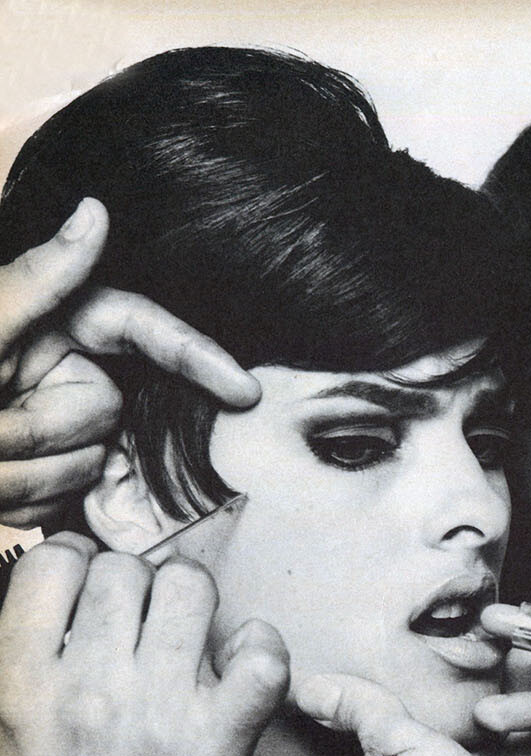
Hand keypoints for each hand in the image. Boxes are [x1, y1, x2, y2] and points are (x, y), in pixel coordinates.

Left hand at [0, 198, 259, 527]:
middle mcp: (57, 373)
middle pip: (105, 413)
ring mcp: (51, 429)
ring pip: (82, 465)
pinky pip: (63, 501)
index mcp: (49, 325)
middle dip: (46, 428)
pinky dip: (26, 501)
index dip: (196, 359)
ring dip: (22, 473)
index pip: (142, 332)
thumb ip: (38, 278)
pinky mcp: (43, 478)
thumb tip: (95, 214)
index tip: (243, 392)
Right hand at [0, 535, 287, 755]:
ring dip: (192, 604)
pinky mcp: (220, 743)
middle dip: (136, 586)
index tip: (90, 584)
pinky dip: (260, 647)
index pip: (56, 563)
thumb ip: (19, 665)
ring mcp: (159, 713)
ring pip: (191, 591)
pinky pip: (262, 658)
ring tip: (187, 638)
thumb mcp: (0, 738)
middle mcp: (88, 687)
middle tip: (142, 624)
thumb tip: (50, 596)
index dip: (78, 562)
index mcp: (19, 682)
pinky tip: (243, 662)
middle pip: (126, 570)